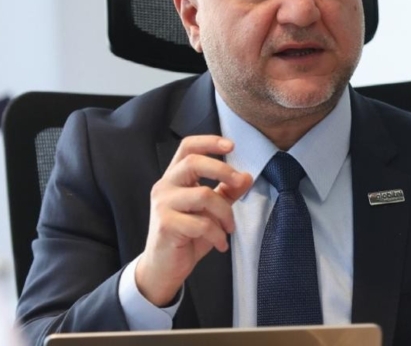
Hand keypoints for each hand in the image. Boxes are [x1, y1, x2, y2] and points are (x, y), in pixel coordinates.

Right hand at [135, 135, 252, 305]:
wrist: (163, 268)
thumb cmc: (187, 236)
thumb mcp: (211, 211)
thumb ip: (226, 192)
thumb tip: (247, 176)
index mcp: (175, 178)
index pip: (187, 147)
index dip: (209, 142)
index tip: (232, 145)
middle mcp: (165, 186)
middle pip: (193, 162)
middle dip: (223, 170)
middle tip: (240, 183)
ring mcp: (163, 205)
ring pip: (203, 195)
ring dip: (225, 213)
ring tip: (230, 228)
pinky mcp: (165, 225)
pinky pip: (201, 223)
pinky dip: (217, 234)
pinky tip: (221, 244)